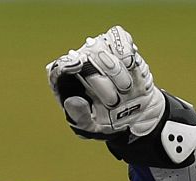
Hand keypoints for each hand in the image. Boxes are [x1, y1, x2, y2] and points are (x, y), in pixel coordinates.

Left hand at [47, 26, 165, 139]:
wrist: (137, 115)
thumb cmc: (108, 120)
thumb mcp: (91, 128)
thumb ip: (79, 118)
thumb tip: (72, 100)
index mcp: (66, 82)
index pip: (58, 68)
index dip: (66, 65)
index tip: (76, 66)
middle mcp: (80, 62)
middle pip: (83, 58)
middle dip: (99, 79)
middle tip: (113, 100)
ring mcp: (99, 50)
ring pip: (101, 47)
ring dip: (116, 70)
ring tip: (125, 89)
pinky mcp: (118, 44)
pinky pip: (118, 37)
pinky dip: (125, 50)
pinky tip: (131, 65)